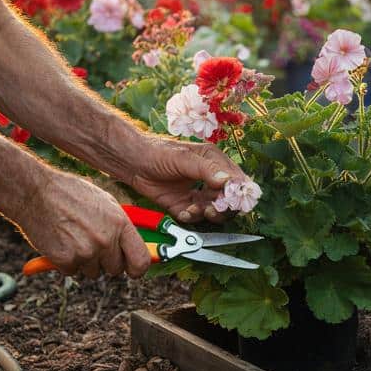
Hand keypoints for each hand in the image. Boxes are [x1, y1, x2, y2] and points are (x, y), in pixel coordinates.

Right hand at [15, 170, 152, 278]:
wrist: (35, 192)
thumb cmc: (70, 193)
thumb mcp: (104, 202)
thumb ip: (120, 226)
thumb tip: (130, 247)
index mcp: (120, 224)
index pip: (140, 260)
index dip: (137, 269)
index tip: (132, 270)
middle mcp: (105, 240)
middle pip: (115, 269)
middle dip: (106, 262)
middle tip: (93, 245)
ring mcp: (85, 252)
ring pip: (93, 272)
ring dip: (85, 261)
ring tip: (73, 238)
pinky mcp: (65, 260)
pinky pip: (72, 271)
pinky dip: (66, 262)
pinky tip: (60, 241)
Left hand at [113, 134, 246, 223]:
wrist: (132, 162)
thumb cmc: (158, 152)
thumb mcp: (184, 158)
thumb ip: (208, 170)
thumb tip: (229, 181)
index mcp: (216, 162)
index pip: (237, 180)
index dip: (238, 192)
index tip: (232, 200)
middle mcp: (210, 178)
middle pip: (229, 199)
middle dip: (224, 207)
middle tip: (212, 209)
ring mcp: (197, 193)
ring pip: (215, 211)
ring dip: (208, 214)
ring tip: (194, 210)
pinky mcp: (184, 205)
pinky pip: (195, 217)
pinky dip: (191, 218)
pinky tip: (183, 212)